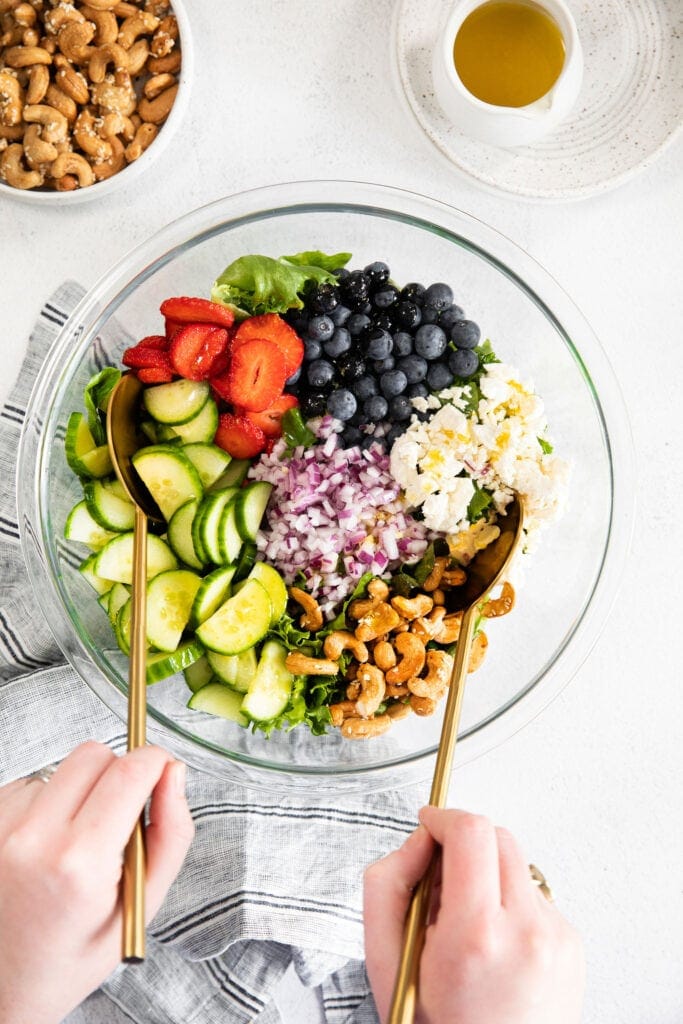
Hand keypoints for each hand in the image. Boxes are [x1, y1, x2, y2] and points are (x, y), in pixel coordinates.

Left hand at [0, 741, 193, 1023]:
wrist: (6, 984)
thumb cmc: (74, 954)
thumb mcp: (141, 906)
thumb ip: (170, 834)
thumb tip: (174, 773)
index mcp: (80, 864)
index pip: (129, 772)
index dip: (155, 761)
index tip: (163, 770)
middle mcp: (33, 838)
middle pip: (94, 755)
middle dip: (119, 773)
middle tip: (120, 818)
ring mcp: (2, 829)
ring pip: (63, 769)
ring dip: (80, 792)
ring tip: (77, 844)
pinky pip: (33, 784)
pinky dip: (50, 803)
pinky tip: (50, 844)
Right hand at [364, 807, 583, 1023]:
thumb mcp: (384, 960)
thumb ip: (388, 883)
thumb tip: (420, 840)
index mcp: (477, 935)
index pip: (471, 832)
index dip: (443, 818)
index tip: (429, 824)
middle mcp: (527, 932)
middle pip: (498, 837)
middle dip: (464, 845)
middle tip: (440, 883)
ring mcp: (557, 938)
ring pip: (517, 865)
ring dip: (488, 877)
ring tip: (466, 927)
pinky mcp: (572, 945)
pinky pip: (535, 897)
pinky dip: (510, 905)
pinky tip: (493, 945)